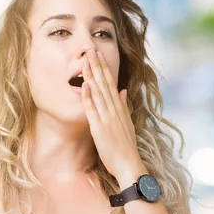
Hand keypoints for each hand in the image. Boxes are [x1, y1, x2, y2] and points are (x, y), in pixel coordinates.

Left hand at [81, 49, 146, 185]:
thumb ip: (124, 106)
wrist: (129, 164)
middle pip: (105, 84)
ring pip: (98, 93)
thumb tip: (122, 91)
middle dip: (97, 66)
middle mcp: (114, 110)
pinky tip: (84, 85)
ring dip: (91, 76)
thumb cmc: (126, 147)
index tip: (98, 55)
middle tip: (90, 50)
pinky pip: (93, 109)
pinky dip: (88, 97)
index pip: (111, 83)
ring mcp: (107, 118)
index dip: (104, 68)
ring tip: (85, 61)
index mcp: (120, 108)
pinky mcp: (100, 128)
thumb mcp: (127, 123)